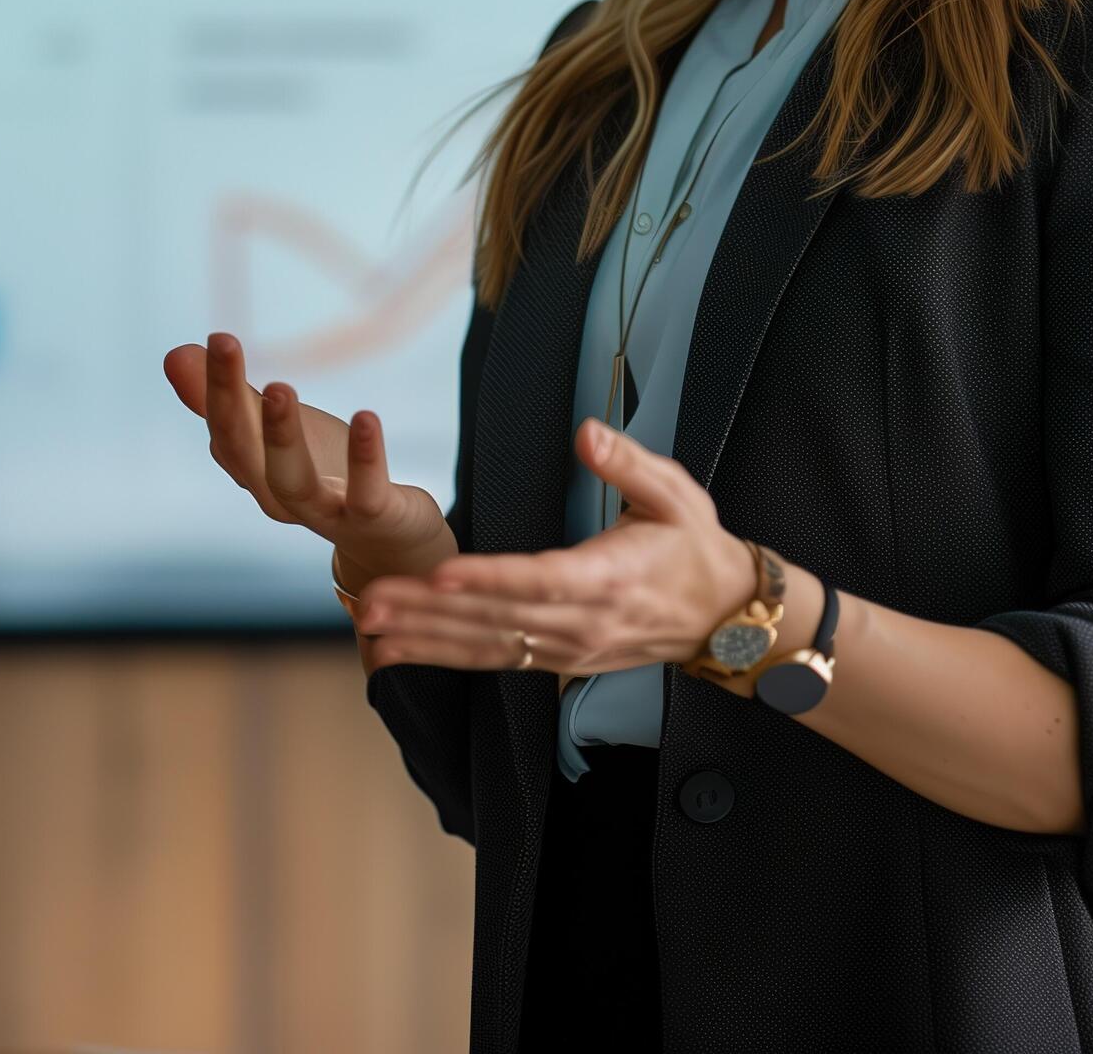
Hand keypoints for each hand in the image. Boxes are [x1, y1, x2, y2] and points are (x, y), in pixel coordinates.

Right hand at [159, 330, 448, 572]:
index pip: (224, 429)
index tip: (216, 337)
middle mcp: (281, 497)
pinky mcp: (373, 519)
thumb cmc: (325, 472)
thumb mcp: (277, 432)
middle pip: (244, 453)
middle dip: (229, 399)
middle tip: (224, 342)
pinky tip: (367, 416)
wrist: (388, 536)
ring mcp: (327, 512)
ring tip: (279, 386)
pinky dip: (364, 459)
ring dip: (280, 436)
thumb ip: (231, 399)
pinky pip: (366, 494)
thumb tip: (173, 354)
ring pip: (293, 483)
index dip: (214, 385)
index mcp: (255, 473)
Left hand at [354, 417, 752, 678]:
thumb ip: (628, 463)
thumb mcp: (675, 494)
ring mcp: (568, 648)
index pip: (540, 580)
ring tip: (369, 628)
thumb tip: (586, 430)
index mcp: (610, 577)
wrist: (722, 617)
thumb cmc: (694, 546)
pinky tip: (397, 653)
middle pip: (497, 620)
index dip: (488, 581)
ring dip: (424, 639)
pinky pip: (494, 660)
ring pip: (487, 647)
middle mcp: (584, 622)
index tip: (441, 575)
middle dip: (429, 612)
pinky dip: (442, 657)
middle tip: (370, 602)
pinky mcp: (558, 662)